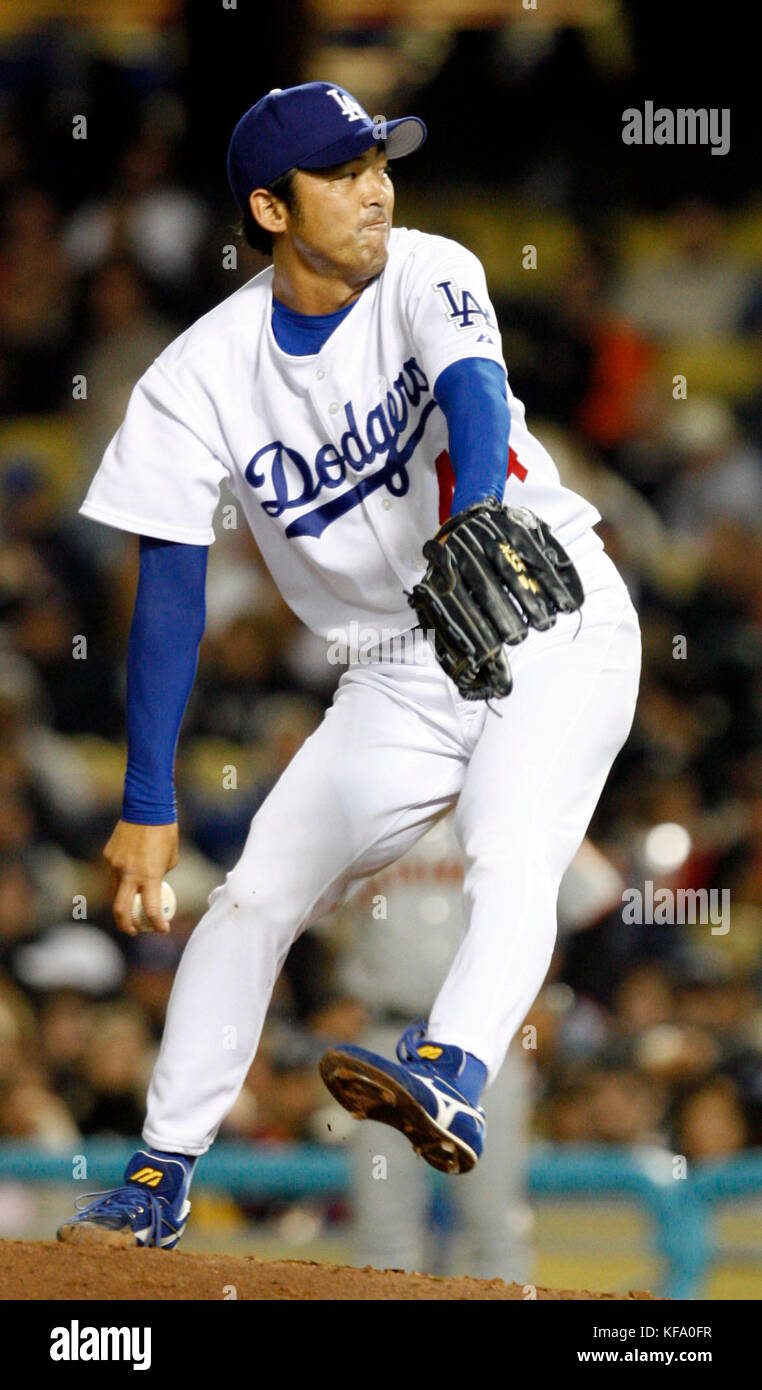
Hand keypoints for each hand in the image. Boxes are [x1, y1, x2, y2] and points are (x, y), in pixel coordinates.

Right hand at [103, 819, 178, 936]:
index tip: (162, 929)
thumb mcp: (170, 859)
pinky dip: (120, 879)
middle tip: (134, 930)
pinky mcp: (108, 855)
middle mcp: (129, 874)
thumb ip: (159, 876)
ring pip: (113, 892)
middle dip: (126, 925)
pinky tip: (128, 873)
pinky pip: (112, 873)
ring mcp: (115, 865)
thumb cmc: (165, 832)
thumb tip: (153, 887)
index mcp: (149, 876)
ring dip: (121, 902)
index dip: (157, 924)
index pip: (151, 910)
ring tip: (130, 906)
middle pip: (120, 910)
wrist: (147, 808)